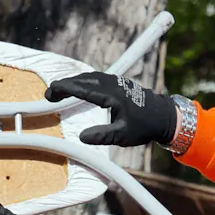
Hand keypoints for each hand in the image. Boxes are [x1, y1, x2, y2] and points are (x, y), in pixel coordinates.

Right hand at [45, 72, 177, 146]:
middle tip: (49, 94)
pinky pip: (96, 78)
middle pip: (83, 79)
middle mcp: (113, 84)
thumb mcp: (123, 135)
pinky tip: (78, 88)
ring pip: (89, 77)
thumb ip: (102, 136)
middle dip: (65, 85)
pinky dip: (83, 82)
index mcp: (112, 96)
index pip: (83, 89)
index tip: (51, 90)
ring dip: (73, 82)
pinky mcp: (118, 82)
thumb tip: (82, 137)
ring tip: (59, 92)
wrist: (164, 116)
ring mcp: (116, 81)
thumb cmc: (144, 126)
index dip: (65, 88)